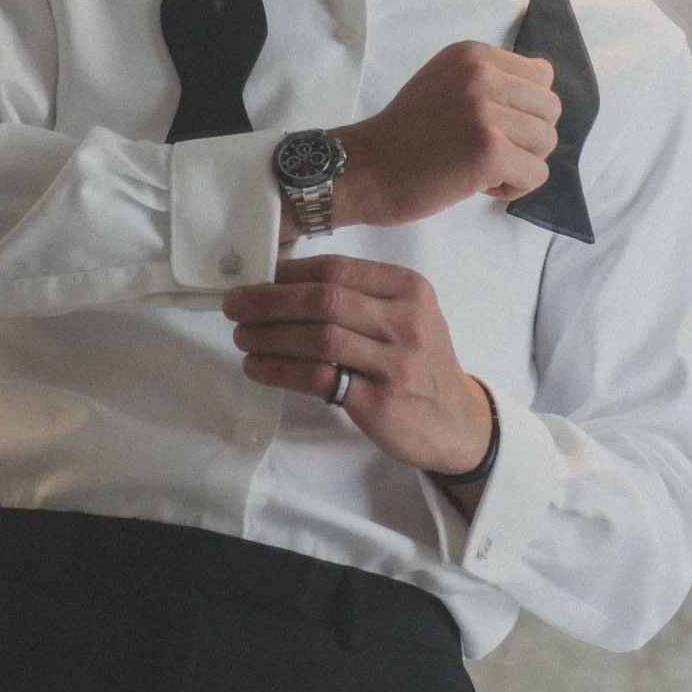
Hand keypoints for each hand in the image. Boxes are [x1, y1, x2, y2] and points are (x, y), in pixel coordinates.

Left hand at [223, 256, 497, 486]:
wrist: (456, 422)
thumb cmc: (419, 362)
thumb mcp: (407, 315)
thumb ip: (360, 296)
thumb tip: (282, 281)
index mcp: (409, 288)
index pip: (337, 268)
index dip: (288, 273)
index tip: (256, 280)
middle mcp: (406, 320)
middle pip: (324, 299)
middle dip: (269, 300)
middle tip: (234, 306)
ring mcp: (395, 362)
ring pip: (318, 337)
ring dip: (268, 336)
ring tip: (241, 337)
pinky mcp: (379, 401)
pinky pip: (317, 379)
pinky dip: (279, 370)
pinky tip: (258, 367)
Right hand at [330, 39, 558, 232]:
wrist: (363, 168)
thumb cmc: (404, 133)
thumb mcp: (445, 82)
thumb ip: (490, 78)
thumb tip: (545, 81)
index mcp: (472, 55)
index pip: (541, 76)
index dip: (522, 109)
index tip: (487, 125)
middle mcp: (481, 75)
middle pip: (550, 110)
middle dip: (526, 137)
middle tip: (484, 151)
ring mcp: (485, 112)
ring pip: (546, 143)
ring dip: (519, 163)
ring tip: (478, 167)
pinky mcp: (489, 150)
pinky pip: (536, 174)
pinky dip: (512, 187)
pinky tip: (477, 184)